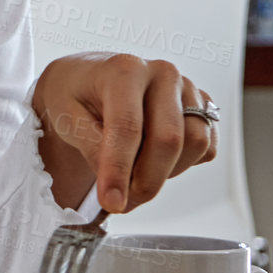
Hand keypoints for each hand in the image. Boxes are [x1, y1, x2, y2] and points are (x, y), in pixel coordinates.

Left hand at [32, 52, 218, 212]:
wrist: (89, 79)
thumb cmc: (75, 95)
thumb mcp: (65, 117)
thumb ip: (91, 146)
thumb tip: (116, 183)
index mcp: (125, 70)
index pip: (128, 127)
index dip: (120, 169)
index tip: (112, 202)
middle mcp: (162, 74)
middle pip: (169, 138)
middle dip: (146, 181)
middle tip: (121, 202)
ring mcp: (188, 88)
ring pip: (195, 144)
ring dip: (166, 173)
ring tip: (134, 172)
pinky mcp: (203, 105)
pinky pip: (207, 146)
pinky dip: (183, 164)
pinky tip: (153, 159)